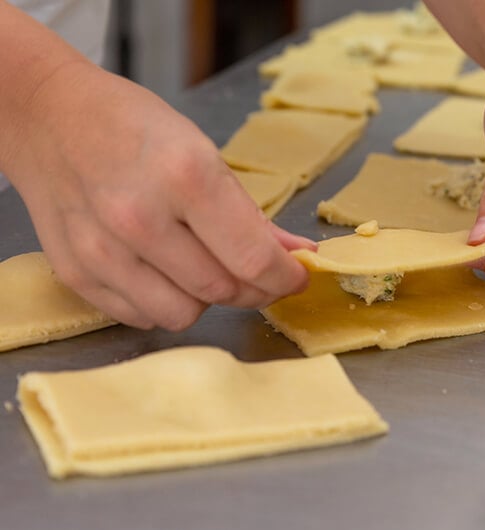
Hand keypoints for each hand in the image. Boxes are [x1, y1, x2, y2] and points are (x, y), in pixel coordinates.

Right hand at [4, 61, 312, 329]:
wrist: (49, 117)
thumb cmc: (133, 126)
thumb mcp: (204, 152)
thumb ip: (250, 213)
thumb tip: (293, 253)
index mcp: (186, 176)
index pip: (253, 259)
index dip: (285, 276)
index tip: (296, 276)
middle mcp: (141, 218)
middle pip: (223, 290)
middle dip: (255, 288)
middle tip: (260, 274)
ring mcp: (103, 250)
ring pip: (184, 315)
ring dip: (208, 300)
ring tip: (205, 267)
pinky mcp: (77, 272)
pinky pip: (141, 316)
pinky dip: (164, 303)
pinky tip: (165, 272)